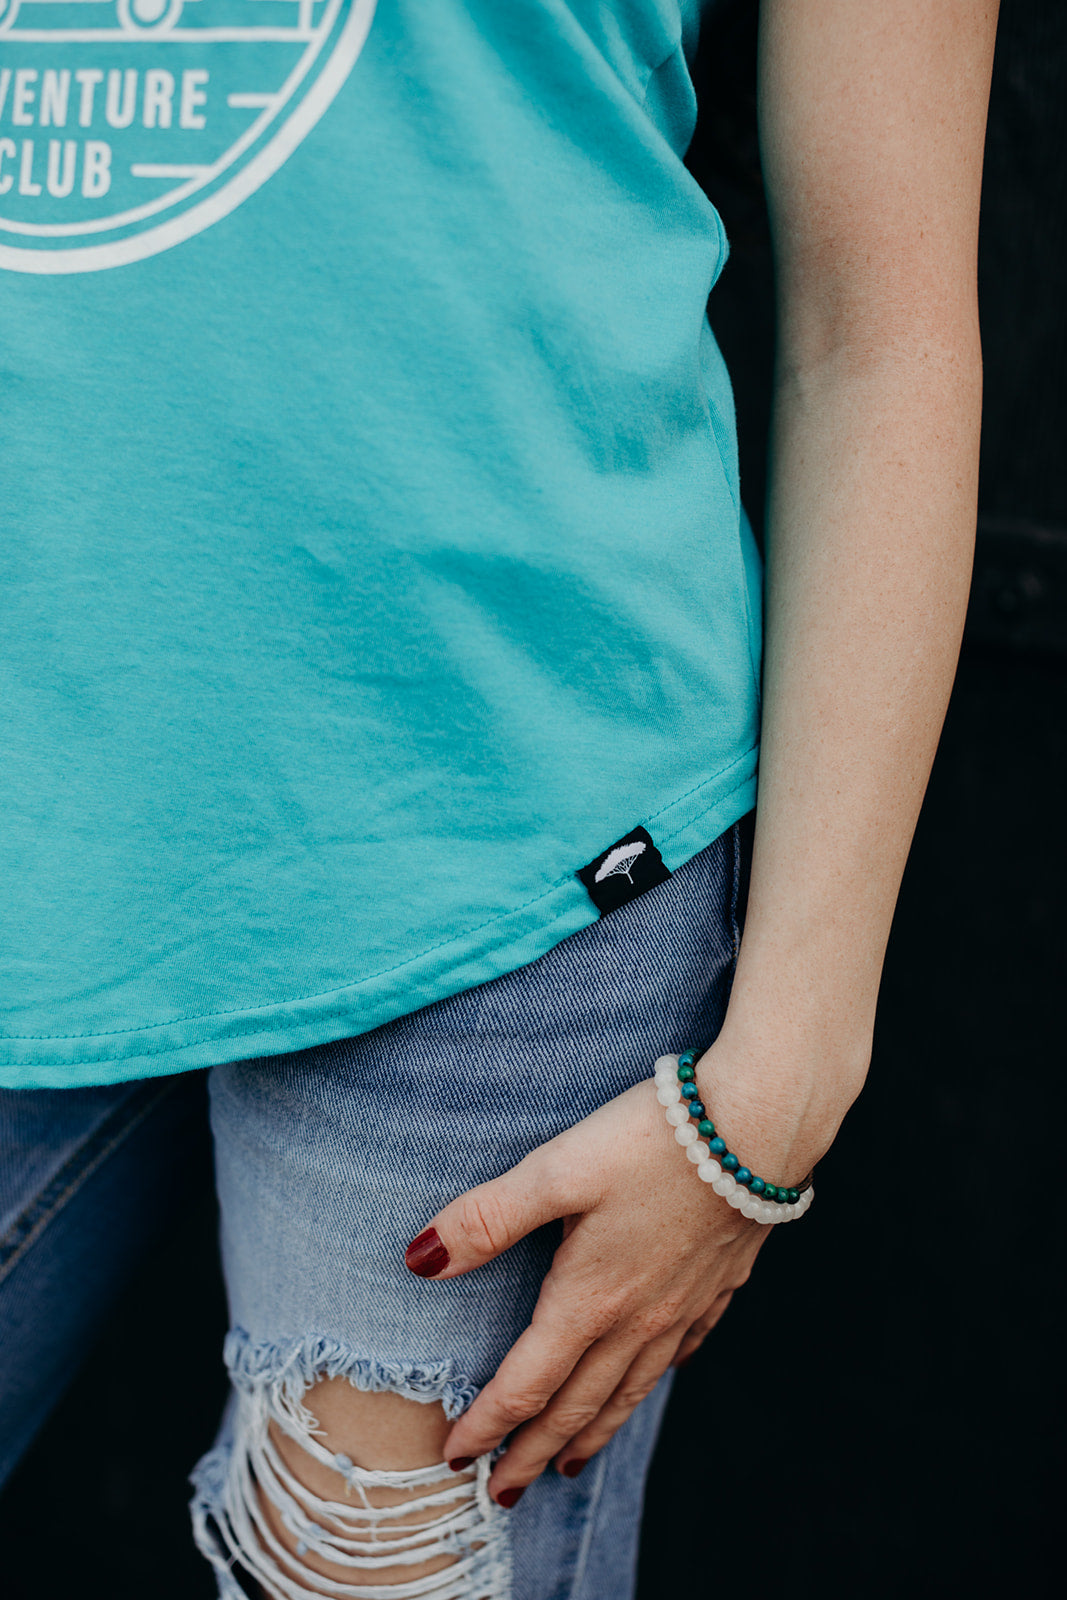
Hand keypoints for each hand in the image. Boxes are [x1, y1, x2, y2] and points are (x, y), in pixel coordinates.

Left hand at [403, 1065, 777, 1504]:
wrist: (757, 1127)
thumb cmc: (651, 1142)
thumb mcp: (556, 1170)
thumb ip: (487, 1218)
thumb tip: (420, 1261)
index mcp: (589, 1300)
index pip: (526, 1383)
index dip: (487, 1425)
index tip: (454, 1458)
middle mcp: (637, 1320)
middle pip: (576, 1404)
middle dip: (534, 1451)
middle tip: (503, 1492)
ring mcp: (683, 1307)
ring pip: (629, 1390)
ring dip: (592, 1432)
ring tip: (569, 1463)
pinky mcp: (719, 1284)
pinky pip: (680, 1354)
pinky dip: (652, 1381)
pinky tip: (650, 1379)